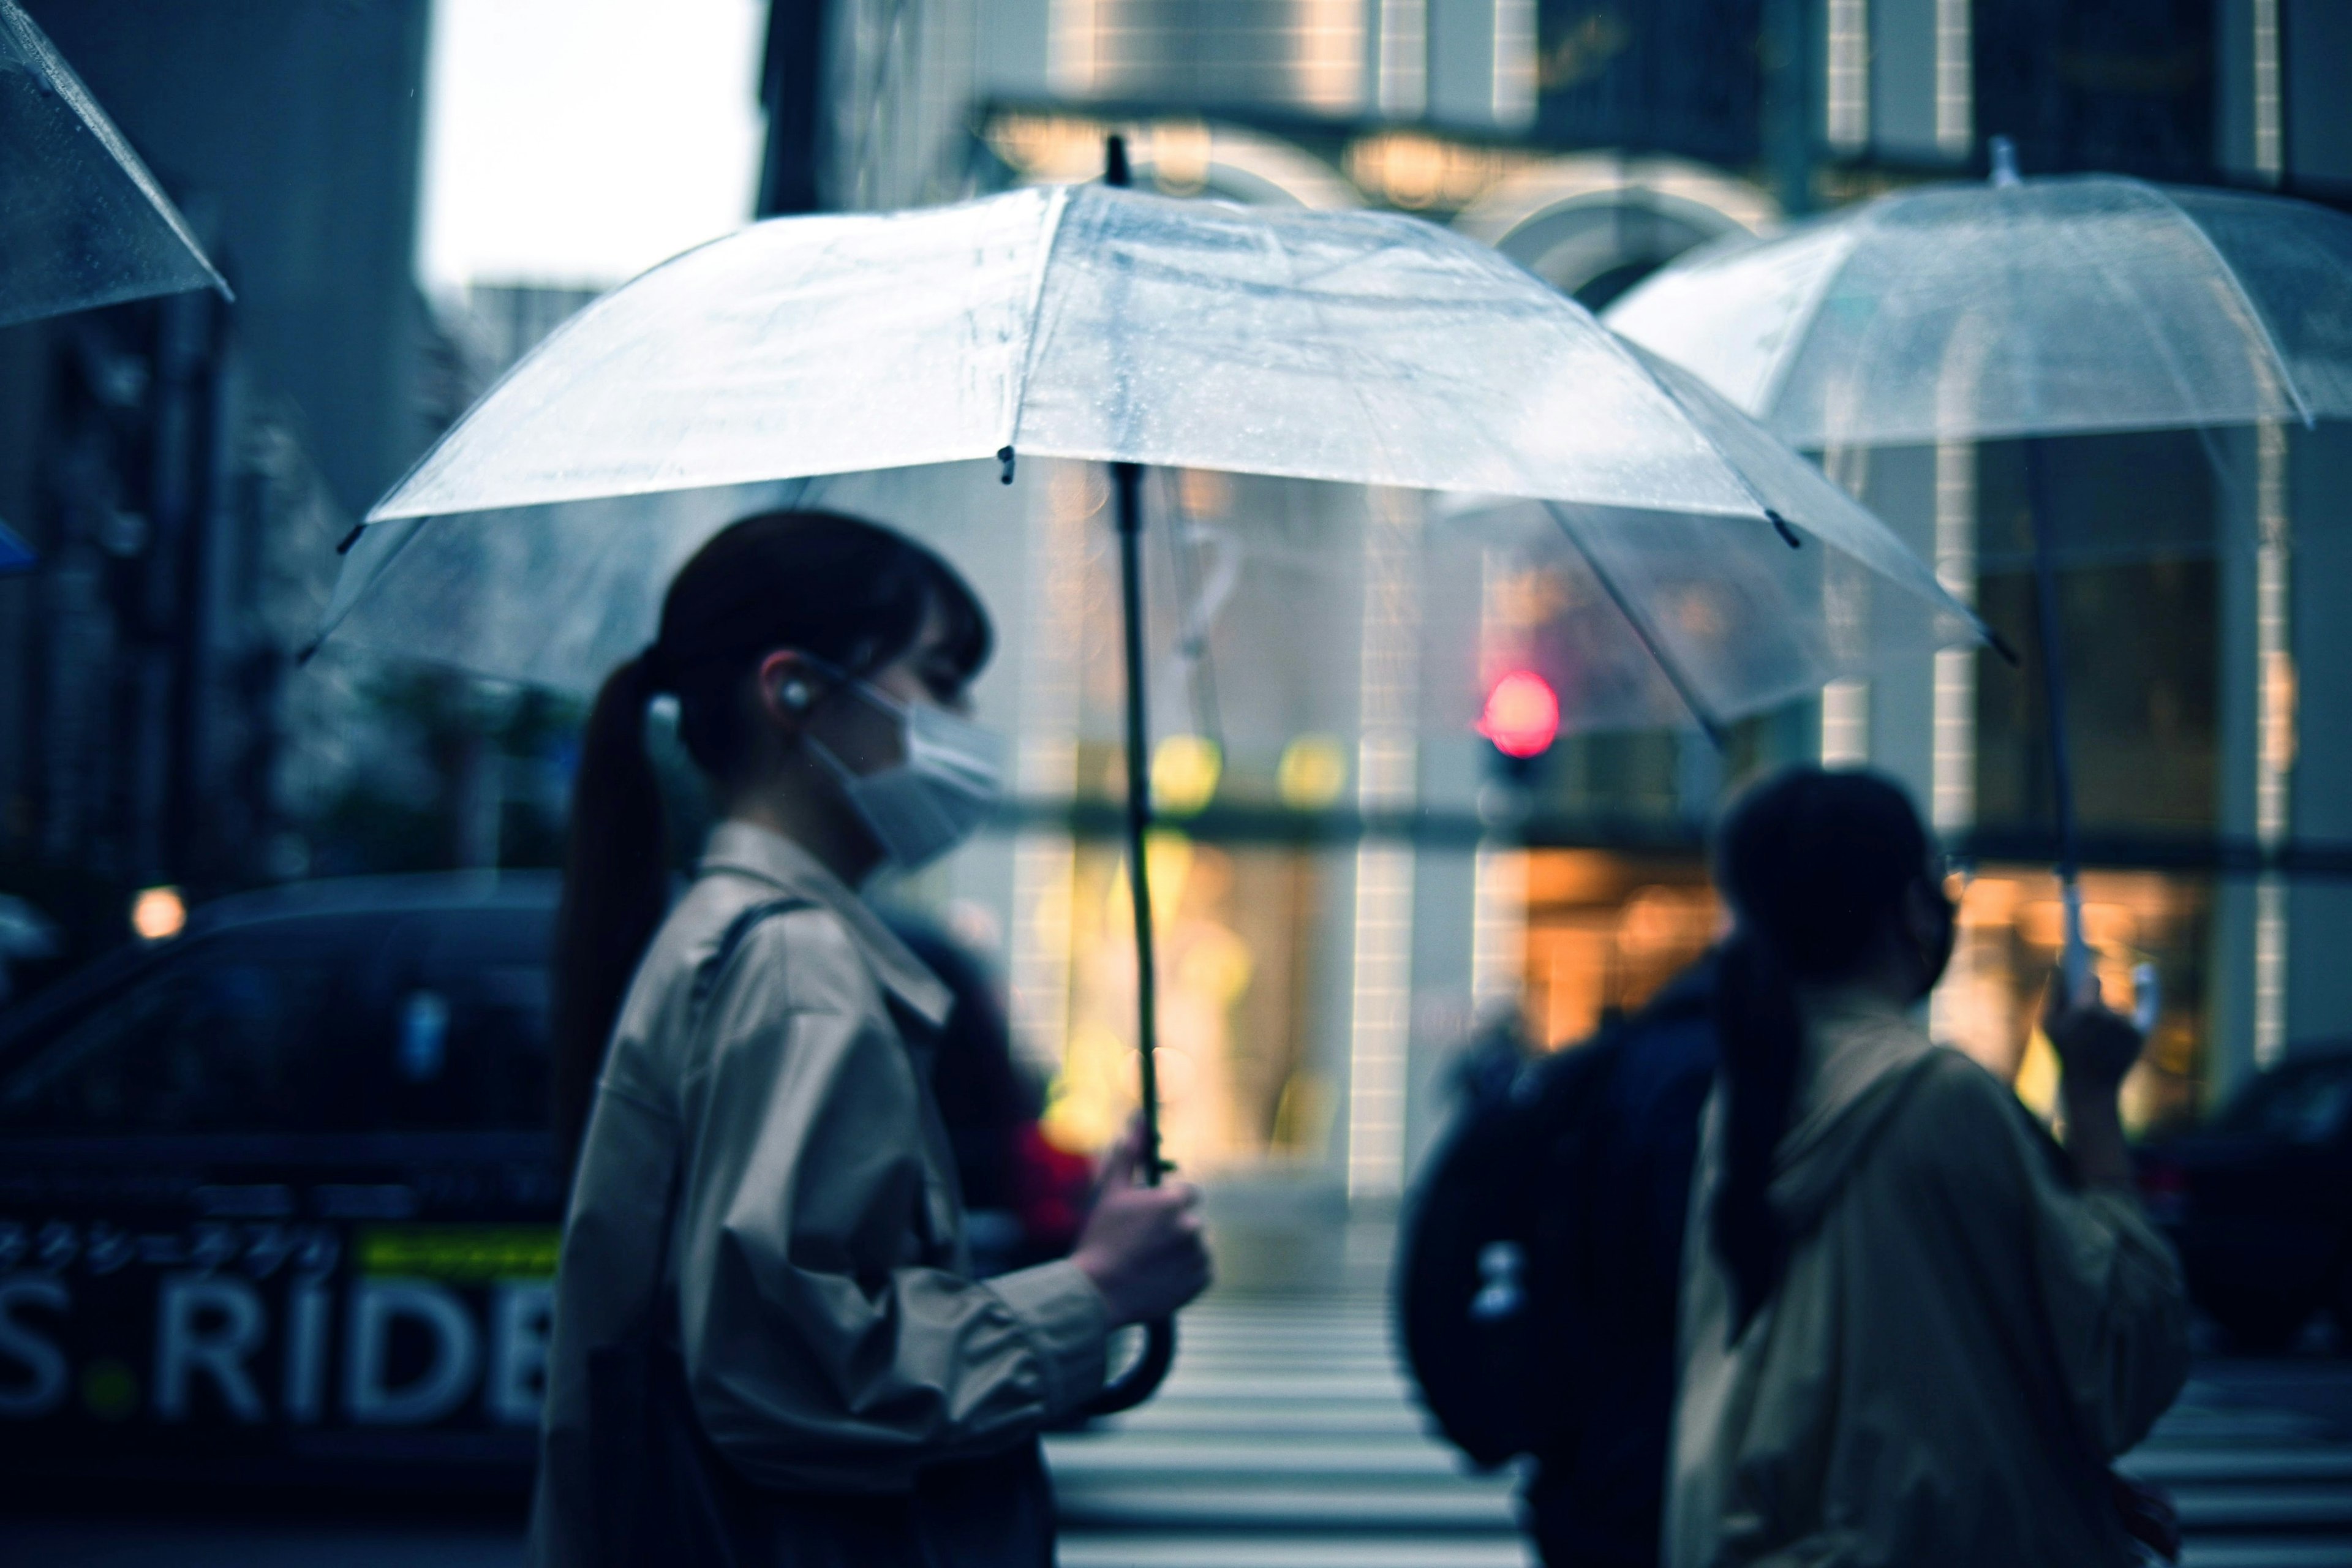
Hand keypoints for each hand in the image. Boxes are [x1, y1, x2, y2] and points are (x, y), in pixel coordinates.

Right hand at [1070, 1121, 1210, 1327]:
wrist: (1097, 1293)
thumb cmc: (1100, 1239)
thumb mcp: (1111, 1191)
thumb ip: (1130, 1151)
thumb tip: (1139, 1115)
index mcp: (1173, 1201)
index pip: (1187, 1192)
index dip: (1167, 1203)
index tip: (1149, 1219)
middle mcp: (1192, 1226)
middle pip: (1191, 1218)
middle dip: (1174, 1226)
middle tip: (1145, 1243)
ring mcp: (1199, 1256)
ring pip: (1197, 1243)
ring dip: (1180, 1248)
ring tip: (1150, 1261)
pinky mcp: (1203, 1280)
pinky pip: (1202, 1268)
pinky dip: (1187, 1271)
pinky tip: (1161, 1275)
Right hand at [2045, 974, 2138, 1191]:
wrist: (2091, 1091)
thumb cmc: (2064, 1056)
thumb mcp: (2047, 1025)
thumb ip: (2054, 992)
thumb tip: (2060, 961)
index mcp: (2085, 1010)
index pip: (2091, 978)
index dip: (2090, 972)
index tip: (2087, 928)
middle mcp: (2111, 1015)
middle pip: (2101, 992)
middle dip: (2091, 1000)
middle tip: (2081, 1020)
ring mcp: (2127, 1026)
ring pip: (2115, 1007)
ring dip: (2106, 1016)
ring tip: (2094, 1040)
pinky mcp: (2140, 1035)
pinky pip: (2135, 1013)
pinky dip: (2132, 1010)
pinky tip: (2142, 980)